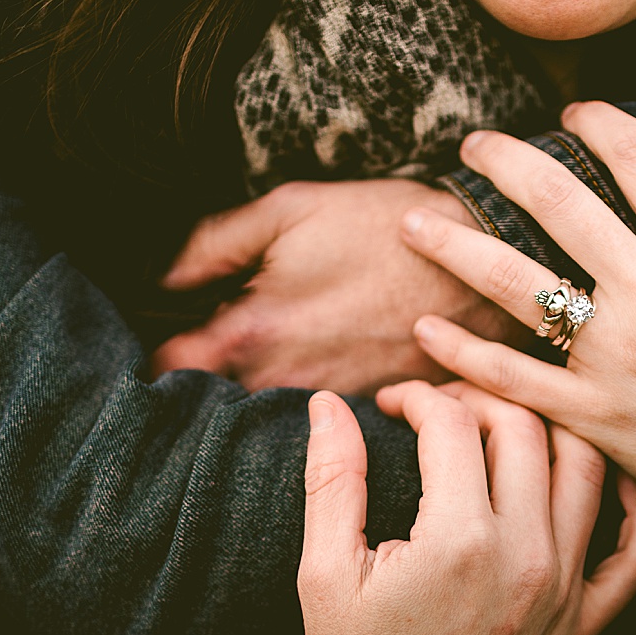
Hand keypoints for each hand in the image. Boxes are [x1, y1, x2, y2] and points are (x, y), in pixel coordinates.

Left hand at [152, 180, 524, 395]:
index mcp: (254, 333)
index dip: (152, 357)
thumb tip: (159, 279)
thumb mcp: (289, 210)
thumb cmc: (383, 228)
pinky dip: (302, 405)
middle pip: (211, 405)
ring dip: (252, 394)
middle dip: (200, 382)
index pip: (169, 373)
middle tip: (209, 345)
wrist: (484, 261)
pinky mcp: (363, 415)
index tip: (159, 337)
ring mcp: (328, 408)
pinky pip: (314, 424)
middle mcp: (285, 383)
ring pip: (262, 418)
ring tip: (265, 358)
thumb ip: (209, 244)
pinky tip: (315, 372)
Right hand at [298, 382, 635, 634]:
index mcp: (458, 540)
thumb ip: (332, 479)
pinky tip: (607, 477)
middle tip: (444, 406)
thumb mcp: (324, 575)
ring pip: (587, 468)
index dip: (417, 395)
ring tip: (505, 427)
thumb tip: (329, 403)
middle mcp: (526, 556)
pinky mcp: (588, 625)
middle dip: (479, 396)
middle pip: (524, 429)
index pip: (452, 422)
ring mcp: (567, 592)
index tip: (391, 403)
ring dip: (549, 428)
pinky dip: (635, 506)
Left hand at [397, 102, 635, 600]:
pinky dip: (464, 354)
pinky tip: (426, 330)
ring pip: (518, 284)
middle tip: (473, 145)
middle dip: (505, 162)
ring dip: (456, 246)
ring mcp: (620, 356)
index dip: (597, 121)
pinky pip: (515, 378)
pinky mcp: (599, 416)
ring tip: (415, 223)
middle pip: (559, 202)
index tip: (571, 115)